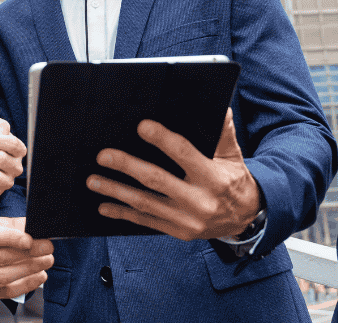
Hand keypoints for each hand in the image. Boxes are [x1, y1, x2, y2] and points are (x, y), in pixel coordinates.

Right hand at [0, 216, 53, 299]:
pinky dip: (26, 284)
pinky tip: (40, 275)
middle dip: (27, 253)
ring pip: (2, 276)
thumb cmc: (3, 233)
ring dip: (29, 269)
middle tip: (48, 248)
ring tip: (46, 261)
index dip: (11, 239)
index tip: (29, 240)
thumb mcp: (11, 224)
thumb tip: (41, 230)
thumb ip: (24, 226)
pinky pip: (6, 291)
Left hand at [86, 108, 260, 240]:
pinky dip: (122, 214)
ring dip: (116, 191)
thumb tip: (219, 107)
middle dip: (127, 166)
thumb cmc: (234, 180)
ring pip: (145, 203)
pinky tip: (104, 206)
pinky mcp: (177, 231)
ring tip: (93, 180)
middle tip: (103, 155)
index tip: (142, 126)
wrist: (245, 219)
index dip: (162, 140)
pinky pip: (145, 222)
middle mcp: (199, 201)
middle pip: (157, 181)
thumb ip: (223, 132)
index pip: (185, 154)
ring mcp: (187, 220)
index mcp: (213, 178)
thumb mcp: (233, 156)